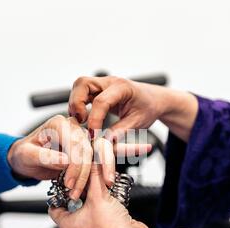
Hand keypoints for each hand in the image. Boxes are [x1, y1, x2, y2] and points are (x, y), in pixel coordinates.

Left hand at [9, 115, 150, 197]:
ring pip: (103, 150)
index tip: (69, 185)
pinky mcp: (91, 145)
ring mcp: (85, 135)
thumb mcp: (27, 156)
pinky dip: (128, 149)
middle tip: (81, 194)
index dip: (73, 166)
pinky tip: (145, 148)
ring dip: (107, 168)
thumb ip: (44, 156)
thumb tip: (63, 160)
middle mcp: (74, 126)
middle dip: (87, 174)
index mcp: (59, 124)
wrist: (26, 156)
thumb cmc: (24, 155)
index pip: (74, 145)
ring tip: (110, 183)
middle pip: (90, 149)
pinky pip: (110, 148)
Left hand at [49, 162, 148, 227]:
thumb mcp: (99, 197)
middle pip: (72, 203)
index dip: (58, 190)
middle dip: (78, 188)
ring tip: (96, 182)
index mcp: (67, 225)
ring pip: (86, 205)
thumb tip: (92, 163)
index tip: (64, 179)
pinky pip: (97, 210)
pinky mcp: (103, 227)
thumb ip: (94, 177)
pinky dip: (101, 201)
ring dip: (92, 194)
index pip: (54, 205)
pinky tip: (108, 192)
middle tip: (82, 176)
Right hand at [69, 76, 197, 141]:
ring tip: (81, 121)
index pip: (101, 101)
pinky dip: (78, 105)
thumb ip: (120, 131)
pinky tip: (83, 119)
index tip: (93, 136)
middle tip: (80, 122)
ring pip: (79, 86)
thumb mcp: (138, 123)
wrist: (153, 99)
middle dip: (77, 103)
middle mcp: (109, 82)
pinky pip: (81, 93)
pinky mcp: (97, 90)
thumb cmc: (148, 109)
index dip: (94, 120)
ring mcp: (101, 84)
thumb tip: (103, 143)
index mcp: (122, 87)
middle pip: (83, 84)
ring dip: (75, 104)